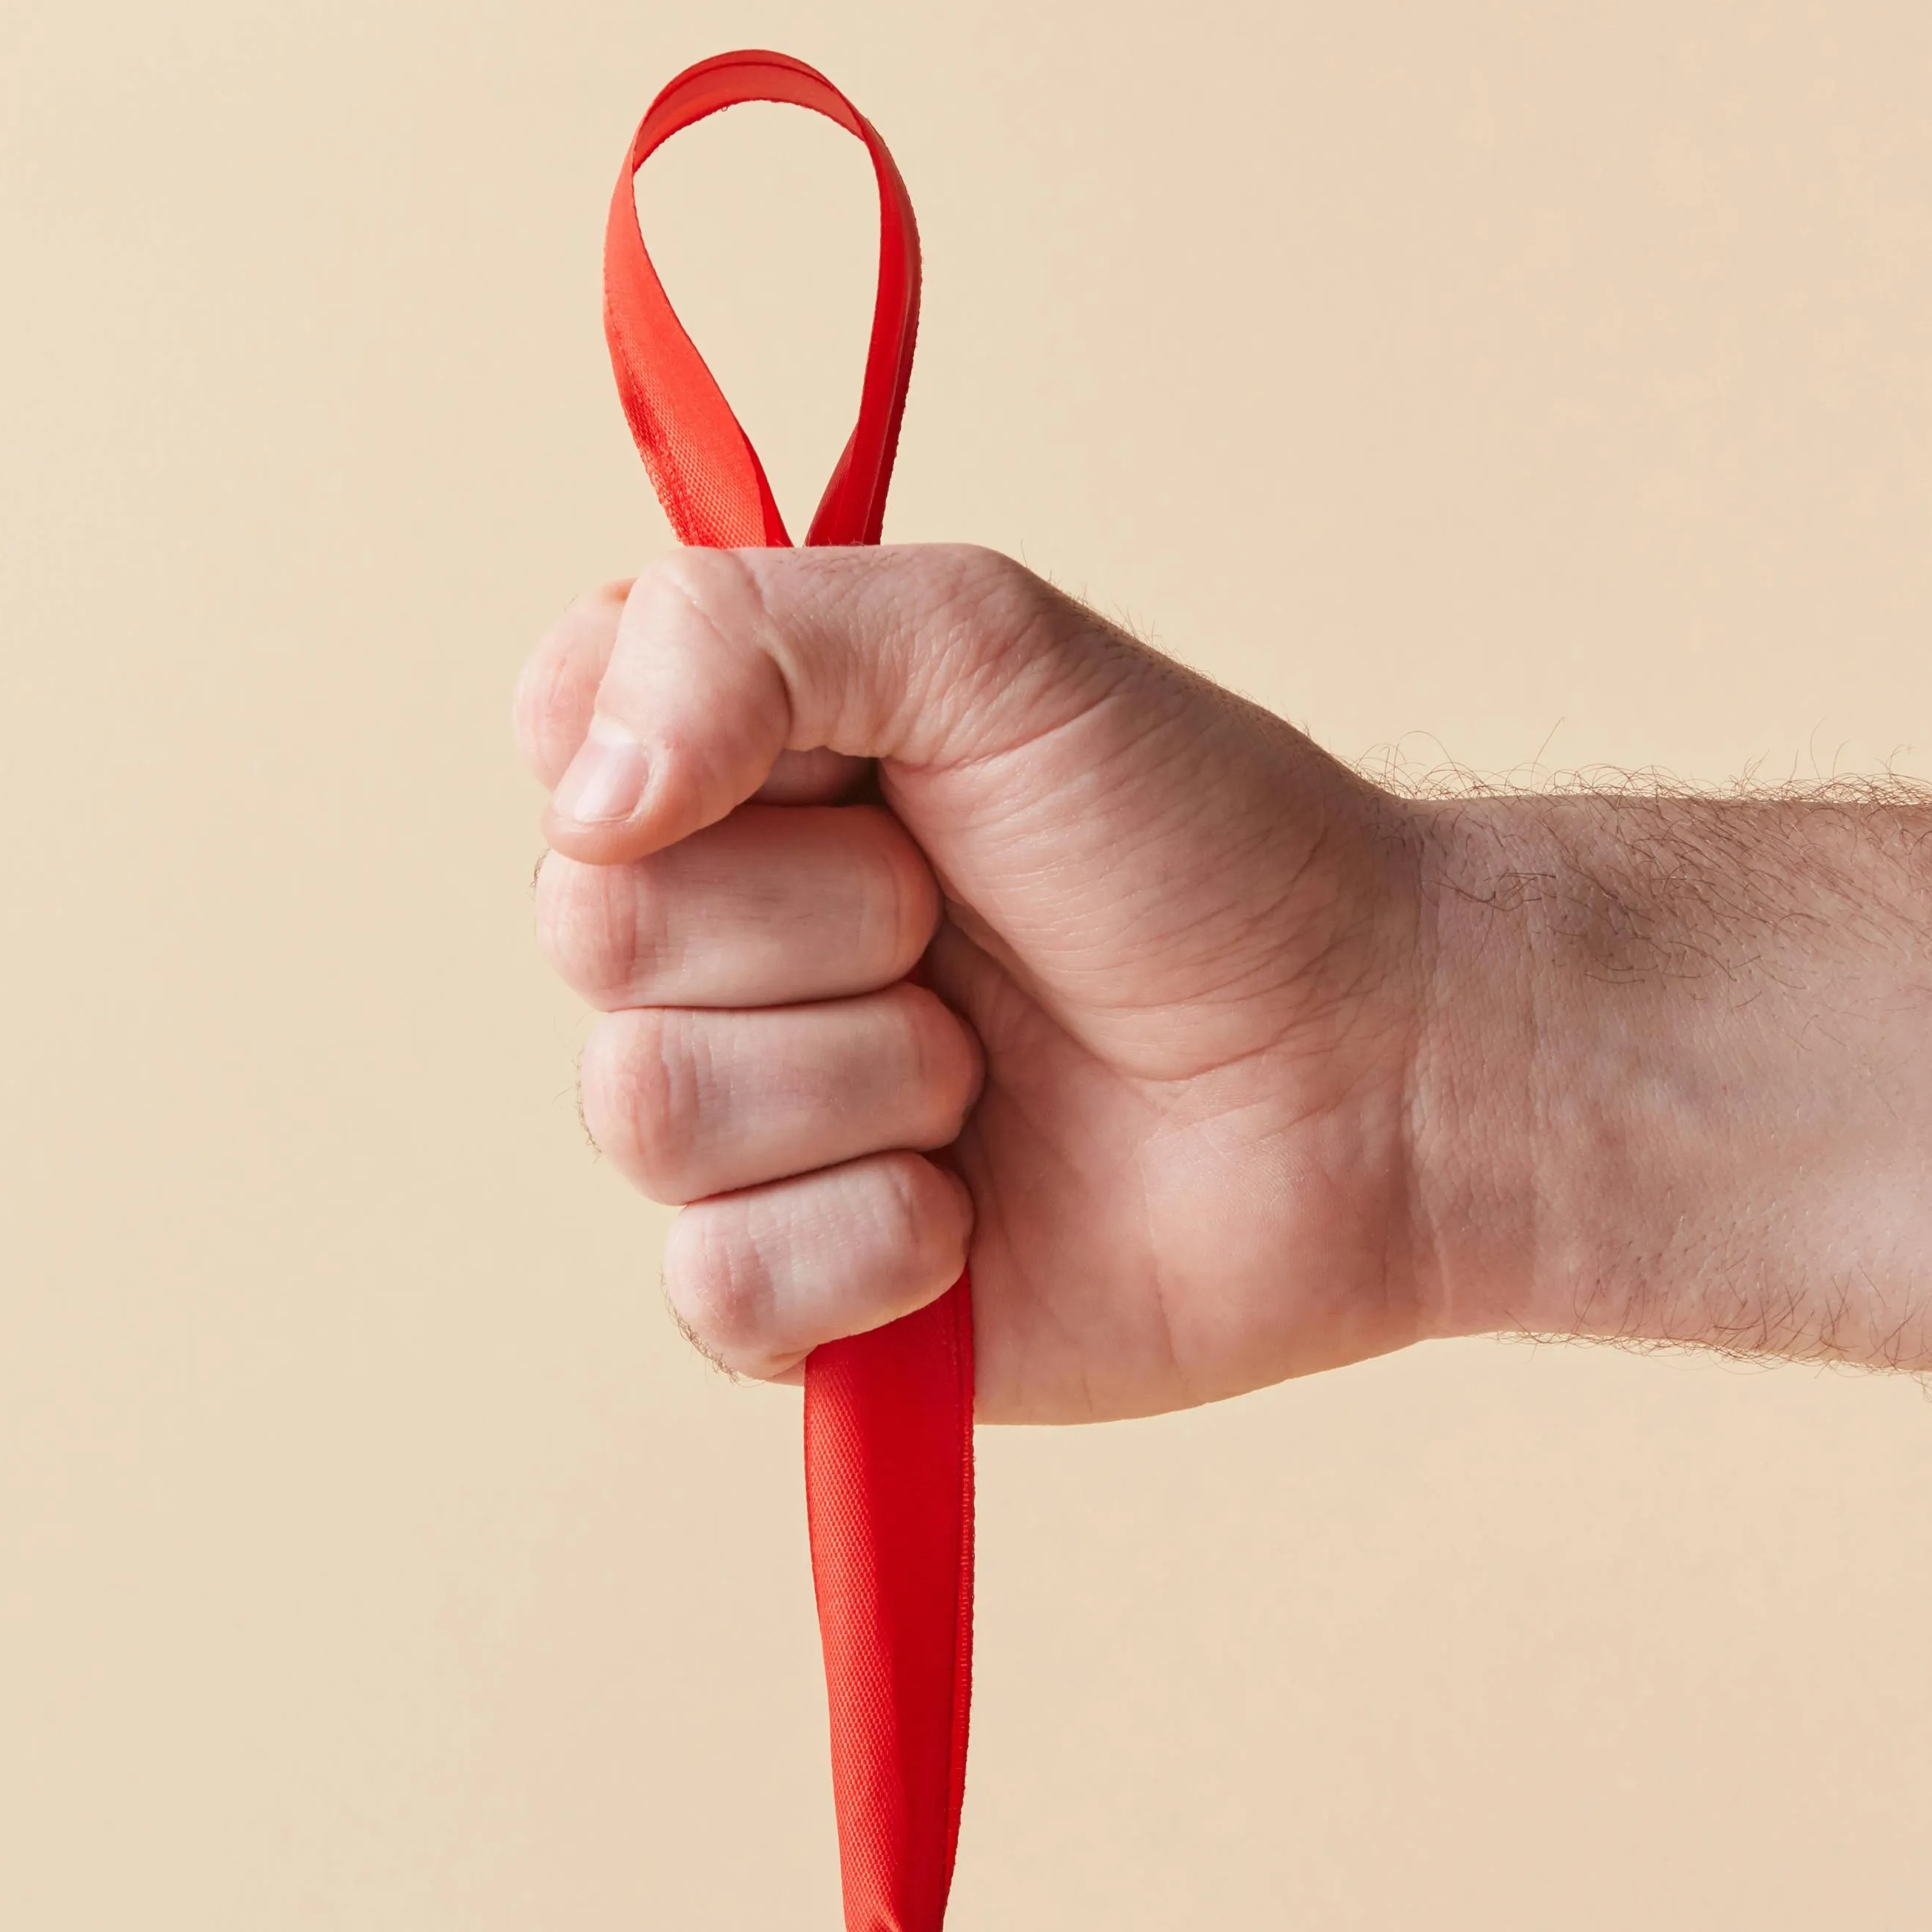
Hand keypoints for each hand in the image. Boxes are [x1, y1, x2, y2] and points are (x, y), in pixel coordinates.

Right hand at [519, 546, 1471, 1422]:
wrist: (1373, 1066)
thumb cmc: (1205, 840)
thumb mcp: (982, 642)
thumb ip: (738, 631)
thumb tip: (585, 800)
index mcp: (741, 767)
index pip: (558, 735)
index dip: (671, 757)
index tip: (847, 765)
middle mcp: (721, 944)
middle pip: (591, 932)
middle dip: (820, 920)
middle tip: (966, 919)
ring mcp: (757, 1129)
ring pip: (643, 1111)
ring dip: (861, 1080)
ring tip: (994, 1071)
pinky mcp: (808, 1300)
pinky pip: (712, 1288)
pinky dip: (866, 1246)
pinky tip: (976, 1217)